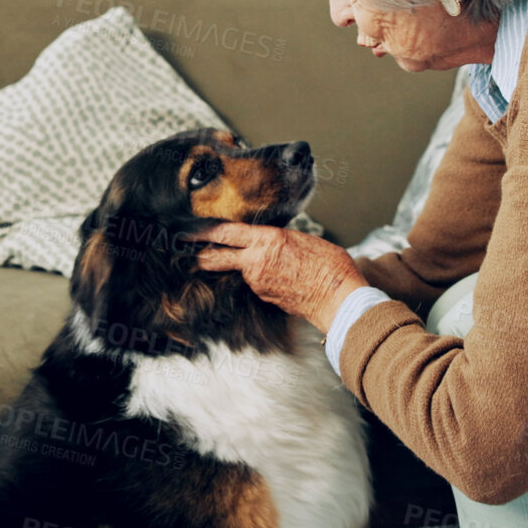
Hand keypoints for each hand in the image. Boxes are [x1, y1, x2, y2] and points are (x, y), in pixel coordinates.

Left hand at [190, 222, 367, 331]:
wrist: (337, 297)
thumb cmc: (328, 265)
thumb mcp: (302, 239)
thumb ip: (277, 239)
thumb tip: (266, 242)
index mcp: (266, 241)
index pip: (226, 233)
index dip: (204, 232)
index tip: (189, 231)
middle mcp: (256, 262)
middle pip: (216, 258)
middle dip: (201, 255)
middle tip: (189, 251)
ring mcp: (258, 283)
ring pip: (240, 270)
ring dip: (244, 267)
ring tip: (267, 263)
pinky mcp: (264, 297)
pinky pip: (256, 283)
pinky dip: (261, 279)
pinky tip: (280, 277)